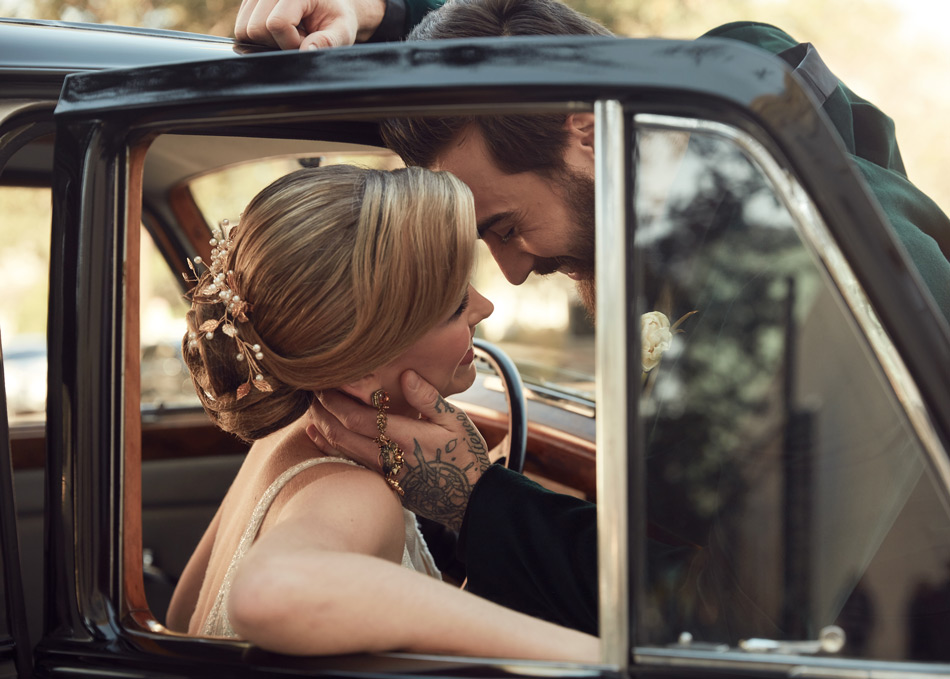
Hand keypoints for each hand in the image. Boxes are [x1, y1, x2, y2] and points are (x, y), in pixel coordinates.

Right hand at [234, 0, 385, 49]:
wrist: (330, 7)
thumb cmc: (336, 19)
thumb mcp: (342, 32)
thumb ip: (327, 41)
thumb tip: (306, 51)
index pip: (276, 23)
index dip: (290, 42)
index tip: (307, 41)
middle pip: (255, 28)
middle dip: (277, 43)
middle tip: (299, 38)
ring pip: (244, 30)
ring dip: (267, 40)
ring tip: (290, 34)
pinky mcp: (249, 2)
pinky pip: (242, 28)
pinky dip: (260, 37)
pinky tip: (279, 31)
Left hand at [306, 370, 490, 529]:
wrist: (471, 500)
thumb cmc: (466, 455)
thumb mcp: (456, 421)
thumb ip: (428, 398)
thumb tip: (404, 374)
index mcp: (406, 438)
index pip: (360, 417)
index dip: (337, 399)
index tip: (326, 381)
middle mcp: (389, 458)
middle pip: (343, 433)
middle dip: (324, 410)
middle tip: (311, 390)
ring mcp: (383, 474)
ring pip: (341, 449)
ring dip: (323, 427)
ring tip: (313, 407)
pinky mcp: (382, 484)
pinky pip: (348, 463)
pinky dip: (329, 447)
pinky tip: (316, 434)